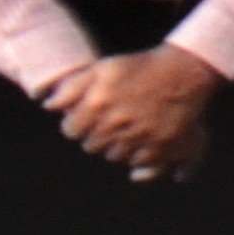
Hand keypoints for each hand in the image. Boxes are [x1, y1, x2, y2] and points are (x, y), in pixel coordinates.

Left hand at [51, 45, 222, 179]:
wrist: (186, 70)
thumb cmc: (141, 68)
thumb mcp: (103, 67)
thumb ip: (72, 86)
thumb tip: (47, 105)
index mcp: (98, 104)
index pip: (71, 130)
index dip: (78, 123)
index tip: (89, 116)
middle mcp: (118, 124)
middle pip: (92, 146)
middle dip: (98, 135)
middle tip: (112, 121)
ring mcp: (142, 138)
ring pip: (117, 158)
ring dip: (119, 147)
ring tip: (130, 129)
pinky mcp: (166, 147)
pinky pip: (144, 167)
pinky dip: (142, 162)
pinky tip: (145, 147)